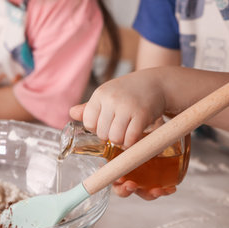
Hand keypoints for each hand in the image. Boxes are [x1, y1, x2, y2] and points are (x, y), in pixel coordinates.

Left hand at [69, 69, 171, 199]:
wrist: (157, 83)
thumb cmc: (128, 92)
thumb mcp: (107, 94)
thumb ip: (89, 107)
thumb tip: (71, 113)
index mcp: (100, 94)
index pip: (88, 122)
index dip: (96, 128)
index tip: (106, 124)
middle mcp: (112, 99)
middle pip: (102, 133)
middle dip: (110, 136)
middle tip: (119, 129)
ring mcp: (127, 107)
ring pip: (115, 138)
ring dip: (121, 142)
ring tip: (126, 134)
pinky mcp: (142, 115)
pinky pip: (130, 139)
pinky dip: (131, 143)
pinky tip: (134, 137)